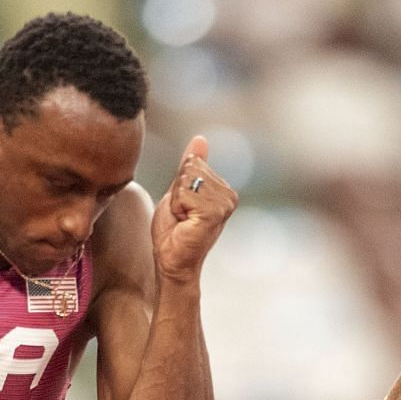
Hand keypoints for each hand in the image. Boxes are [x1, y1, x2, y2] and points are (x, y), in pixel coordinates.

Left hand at [153, 135, 236, 282]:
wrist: (171, 260)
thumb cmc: (174, 231)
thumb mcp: (180, 191)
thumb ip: (190, 166)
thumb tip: (200, 139)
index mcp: (224, 189)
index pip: (193, 163)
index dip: (179, 185)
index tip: (183, 207)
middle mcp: (229, 195)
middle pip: (190, 168)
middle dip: (177, 192)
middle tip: (182, 215)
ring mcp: (224, 204)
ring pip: (186, 179)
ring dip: (176, 201)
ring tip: (183, 220)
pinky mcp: (214, 213)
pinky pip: (185, 193)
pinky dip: (177, 207)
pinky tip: (185, 223)